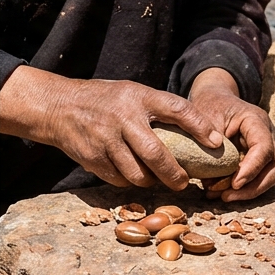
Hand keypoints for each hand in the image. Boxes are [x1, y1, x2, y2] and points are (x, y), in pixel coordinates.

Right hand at [0, 66, 222, 189]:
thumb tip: (195, 130)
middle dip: (174, 174)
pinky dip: (128, 181)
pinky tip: (131, 174)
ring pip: (137, 174)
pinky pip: (118, 179)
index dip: (199, 126)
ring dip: (150, 181)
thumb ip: (155, 108)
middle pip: (156, 154)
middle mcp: (123, 118)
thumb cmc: (104, 100)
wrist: (59, 107)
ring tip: (156, 179)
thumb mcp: (131, 92)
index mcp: (138, 97)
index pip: (176, 109)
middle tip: (184, 182)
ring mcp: (105, 139)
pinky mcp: (92, 158)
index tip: (215, 143)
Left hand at [187, 68, 274, 200]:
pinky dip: (243, 189)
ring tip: (222, 197)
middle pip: (274, 168)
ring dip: (248, 191)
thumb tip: (213, 181)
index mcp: (256, 120)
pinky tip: (222, 193)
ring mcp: (268, 147)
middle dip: (253, 187)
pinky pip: (259, 178)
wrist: (215, 98)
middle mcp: (268, 134)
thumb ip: (208, 146)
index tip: (234, 184)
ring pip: (270, 177)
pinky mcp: (260, 157)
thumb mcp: (204, 120)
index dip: (251, 168)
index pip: (264, 148)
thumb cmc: (209, 106)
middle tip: (227, 196)